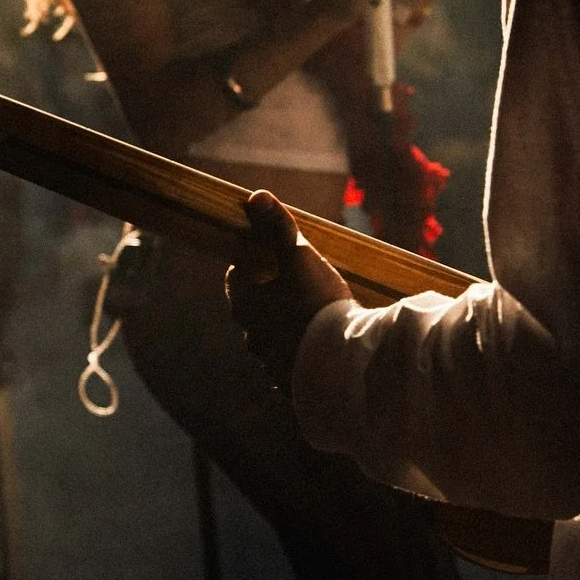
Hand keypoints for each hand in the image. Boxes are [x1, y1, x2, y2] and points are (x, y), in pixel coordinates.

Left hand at [226, 191, 352, 390]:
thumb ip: (277, 226)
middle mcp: (252, 336)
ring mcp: (271, 363)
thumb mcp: (299, 256)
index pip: (237, 278)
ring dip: (286, 328)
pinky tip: (321, 346)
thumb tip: (254, 196)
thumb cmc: (316, 303)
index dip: (253, 264)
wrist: (342, 362)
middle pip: (255, 309)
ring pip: (272, 338)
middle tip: (297, 284)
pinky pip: (291, 363)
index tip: (273, 258)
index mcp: (246, 305)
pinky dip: (301, 353)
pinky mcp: (291, 384)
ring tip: (314, 316)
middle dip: (271, 296)